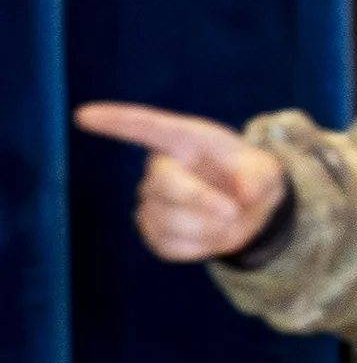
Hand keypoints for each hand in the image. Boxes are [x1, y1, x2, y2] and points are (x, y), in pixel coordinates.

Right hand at [77, 101, 286, 263]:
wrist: (251, 211)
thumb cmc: (252, 176)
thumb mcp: (267, 169)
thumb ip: (259, 176)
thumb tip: (244, 196)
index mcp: (185, 141)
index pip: (146, 126)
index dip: (115, 121)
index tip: (83, 116)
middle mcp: (161, 168)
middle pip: (162, 184)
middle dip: (199, 201)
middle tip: (233, 212)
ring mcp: (152, 201)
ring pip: (167, 219)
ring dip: (207, 228)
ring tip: (228, 220)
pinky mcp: (153, 232)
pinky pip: (170, 246)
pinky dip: (200, 247)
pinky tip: (211, 234)